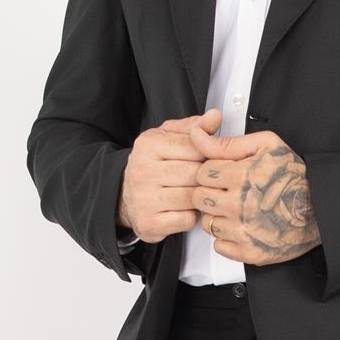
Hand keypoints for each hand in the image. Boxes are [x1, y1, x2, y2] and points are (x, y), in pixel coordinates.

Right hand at [116, 109, 221, 241]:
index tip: (209, 159)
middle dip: (204, 177)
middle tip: (202, 179)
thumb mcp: (168, 138)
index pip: (195, 146)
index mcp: (149, 144)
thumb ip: (193, 127)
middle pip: (195, 173)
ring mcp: (144, 198)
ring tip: (194, 192)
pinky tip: (184, 208)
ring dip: (199, 197)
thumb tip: (215, 116)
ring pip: (192, 197)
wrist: (125, 196)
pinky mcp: (149, 223)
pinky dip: (191, 216)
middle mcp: (143, 171)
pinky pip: (186, 219)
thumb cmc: (152, 165)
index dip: (209, 154)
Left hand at [186, 119, 320, 264]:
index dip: (212, 171)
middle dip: (210, 192)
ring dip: (217, 216)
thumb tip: (196, 135)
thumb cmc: (295, 176)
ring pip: (207, 223)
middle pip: (199, 198)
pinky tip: (241, 226)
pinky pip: (219, 246)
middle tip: (228, 191)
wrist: (320, 208)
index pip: (201, 173)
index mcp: (241, 176)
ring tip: (237, 209)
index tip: (224, 174)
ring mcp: (243, 231)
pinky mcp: (249, 252)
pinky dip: (227, 238)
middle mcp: (239, 205)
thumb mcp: (266, 145)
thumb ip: (227, 142)